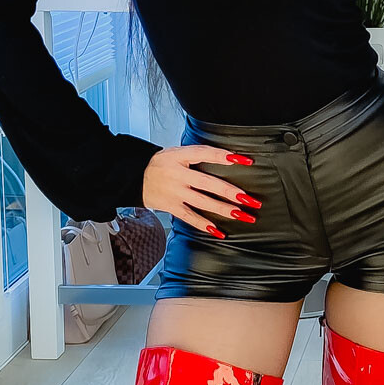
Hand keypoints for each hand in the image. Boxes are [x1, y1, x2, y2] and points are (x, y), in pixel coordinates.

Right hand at [141, 145, 261, 236]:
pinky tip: (219, 231)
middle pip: (208, 183)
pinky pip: (190, 217)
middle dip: (230, 192)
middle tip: (249, 200)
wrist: (134, 176)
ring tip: (242, 215)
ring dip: (224, 210)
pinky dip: (204, 225)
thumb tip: (228, 159)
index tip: (243, 160)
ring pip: (202, 202)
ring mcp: (174, 192)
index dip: (224, 156)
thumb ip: (198, 155)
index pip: (205, 153)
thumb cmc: (161, 164)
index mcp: (179, 156)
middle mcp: (178, 175)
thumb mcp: (177, 152)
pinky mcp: (171, 206)